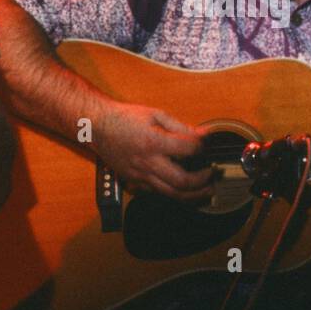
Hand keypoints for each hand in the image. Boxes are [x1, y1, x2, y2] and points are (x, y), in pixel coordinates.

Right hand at [95, 102, 214, 200]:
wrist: (97, 127)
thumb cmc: (125, 118)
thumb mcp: (155, 115)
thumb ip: (181, 127)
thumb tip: (203, 134)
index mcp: (154, 142)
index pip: (188, 150)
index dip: (202, 147)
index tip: (206, 145)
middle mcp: (147, 162)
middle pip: (182, 181)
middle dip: (202, 180)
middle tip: (212, 174)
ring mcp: (140, 175)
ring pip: (171, 193)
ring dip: (193, 195)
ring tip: (206, 191)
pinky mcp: (134, 181)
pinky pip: (157, 193)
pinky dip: (173, 193)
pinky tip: (183, 189)